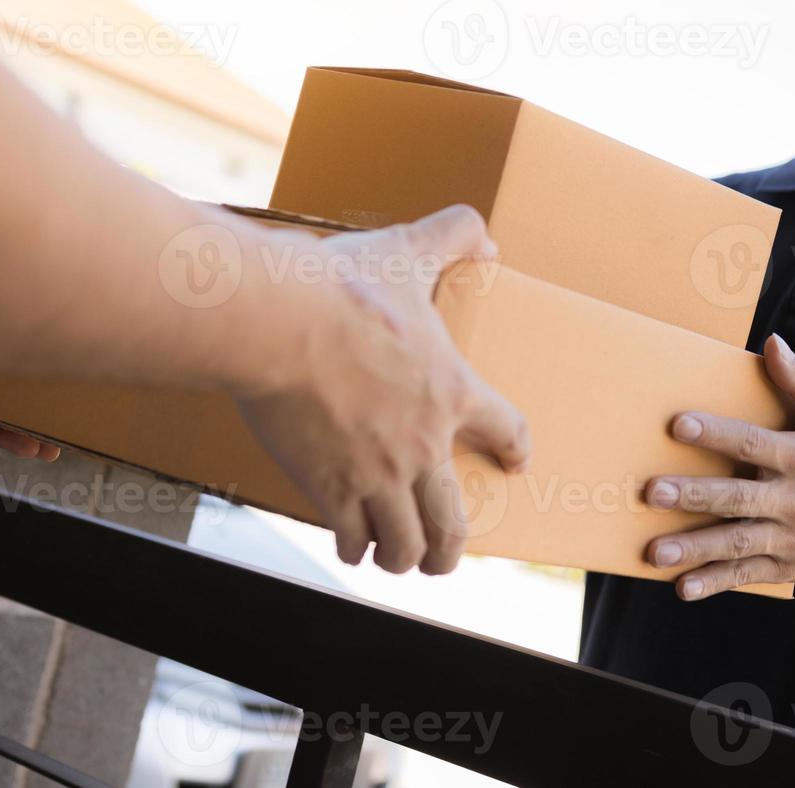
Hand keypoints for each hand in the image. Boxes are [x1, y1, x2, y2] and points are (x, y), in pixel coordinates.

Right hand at [236, 205, 530, 575]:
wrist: (278, 323)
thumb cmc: (342, 287)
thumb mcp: (407, 247)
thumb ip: (453, 235)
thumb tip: (487, 238)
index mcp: (452, 390)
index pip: (508, 430)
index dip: (516, 449)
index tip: (515, 464)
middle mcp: (423, 444)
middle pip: (453, 522)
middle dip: (450, 549)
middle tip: (442, 556)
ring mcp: (378, 473)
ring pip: (407, 544)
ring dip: (404, 557)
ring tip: (395, 558)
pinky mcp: (329, 486)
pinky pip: (352, 538)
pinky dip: (354, 548)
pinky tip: (350, 545)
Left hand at [644, 333, 794, 599]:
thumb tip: (773, 344)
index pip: (755, 443)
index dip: (717, 434)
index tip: (677, 424)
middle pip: (740, 498)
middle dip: (696, 496)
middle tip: (653, 492)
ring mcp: (791, 538)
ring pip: (738, 543)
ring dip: (696, 548)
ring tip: (655, 551)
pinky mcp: (786, 566)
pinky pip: (747, 574)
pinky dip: (715, 582)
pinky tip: (683, 586)